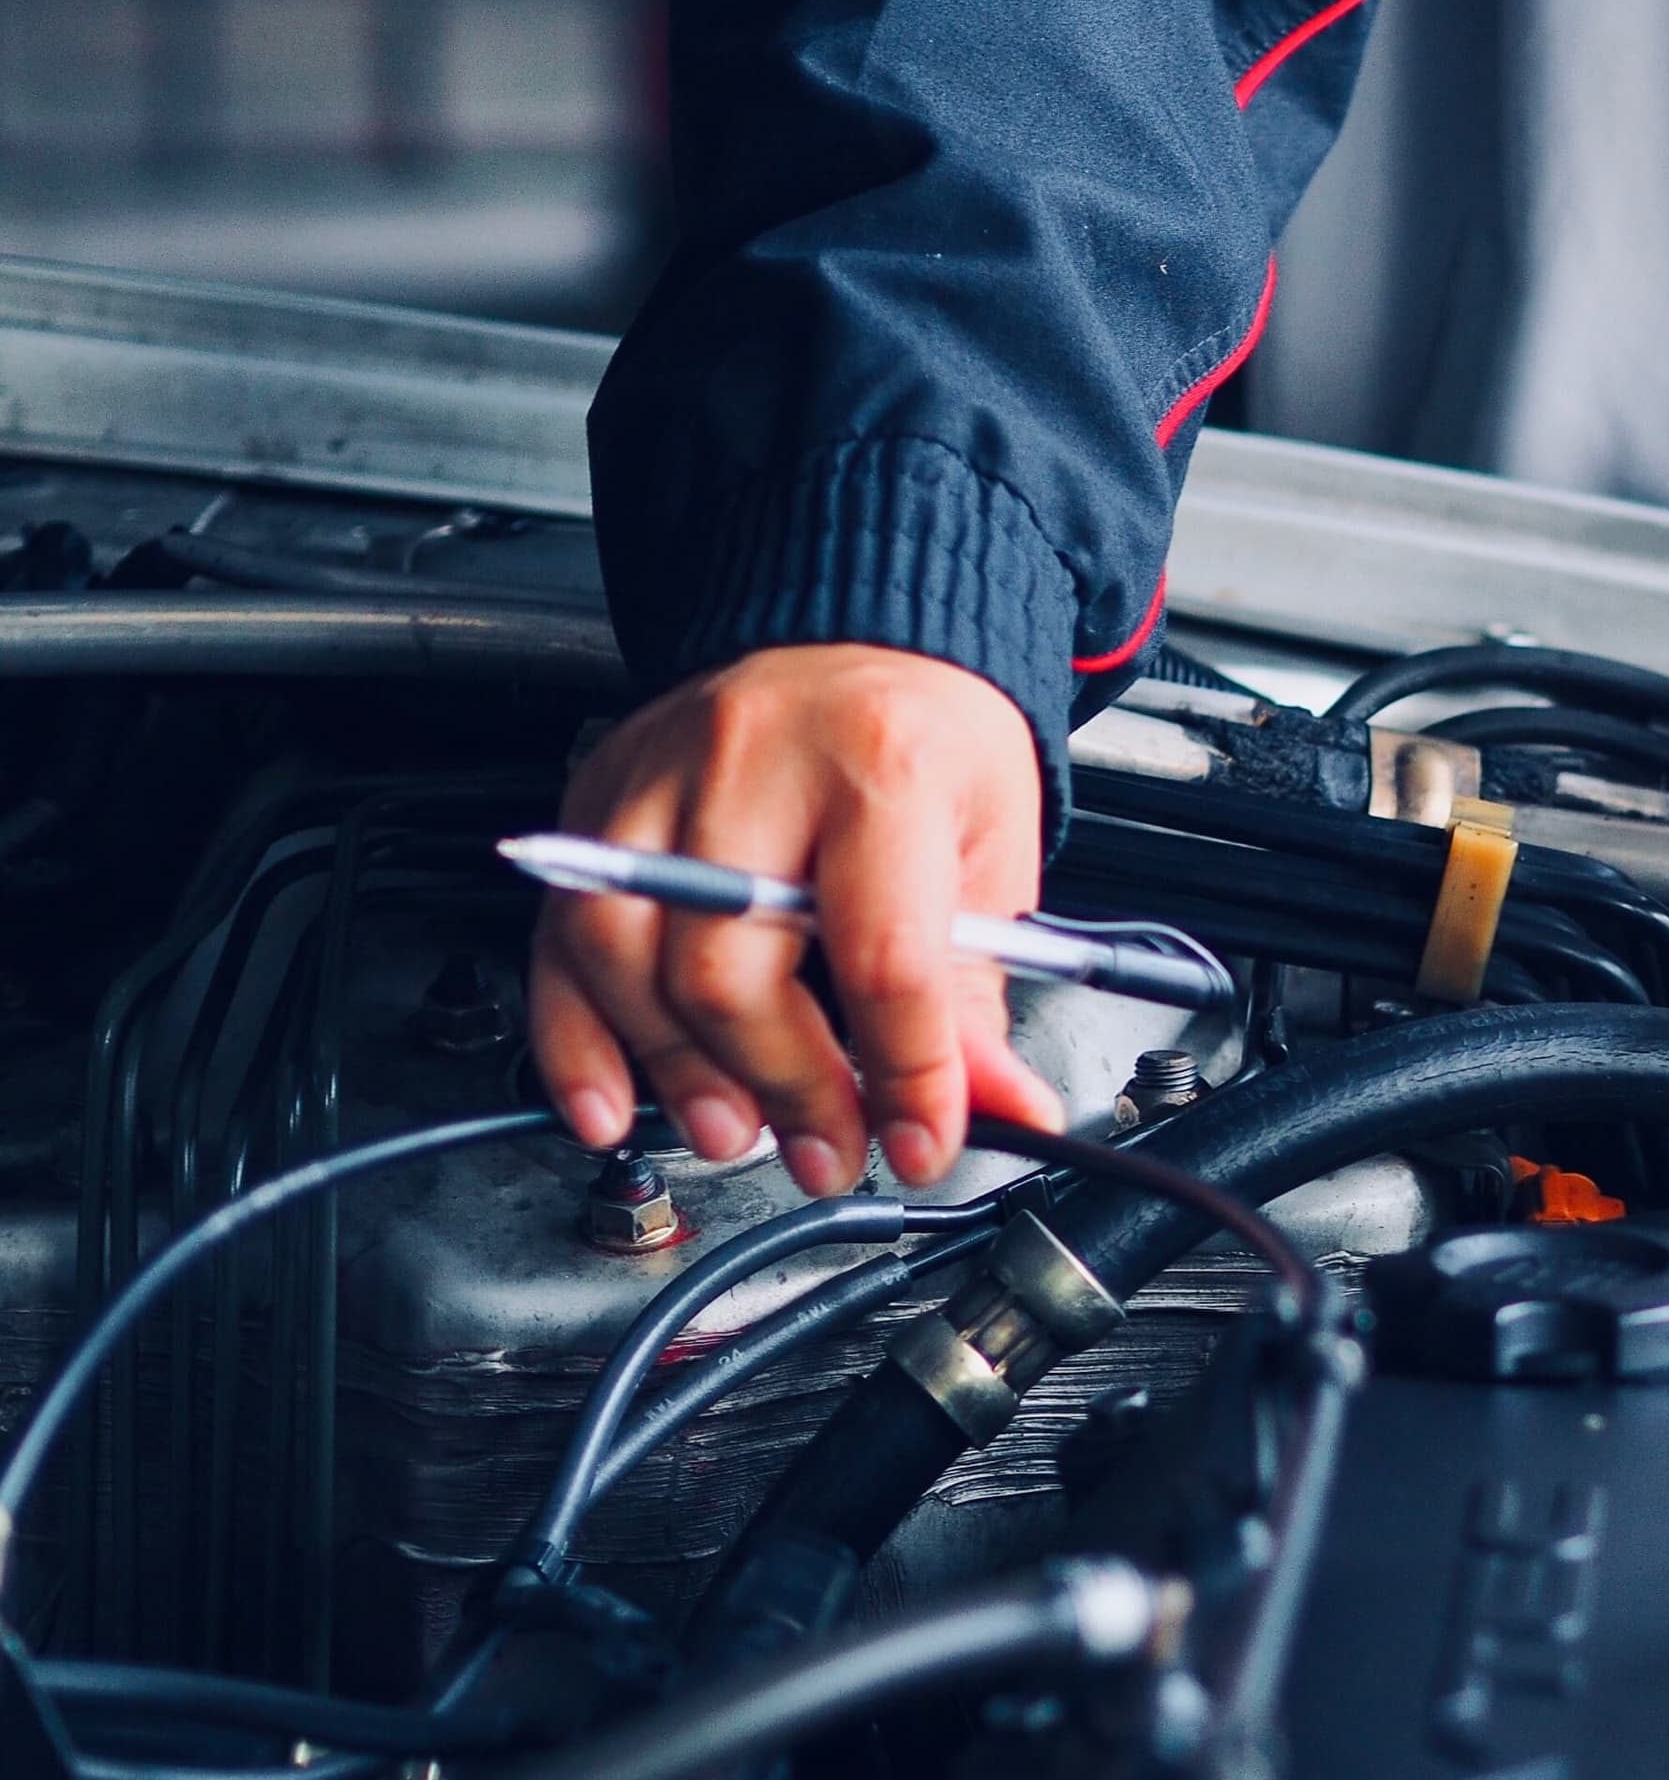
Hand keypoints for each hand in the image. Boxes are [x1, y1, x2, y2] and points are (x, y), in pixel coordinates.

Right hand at [528, 644, 1064, 1194]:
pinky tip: (609, 1100)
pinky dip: (574, 1037)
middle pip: (732, 970)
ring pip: (624, 960)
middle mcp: (753, 764)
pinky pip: (559, 937)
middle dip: (783, 1088)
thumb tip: (998, 1108)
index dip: (904, 1075)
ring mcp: (658, 779)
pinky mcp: (599, 800)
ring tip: (735, 1129)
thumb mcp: (989, 847)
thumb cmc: (929, 734)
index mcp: (881, 766)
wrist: (857, 633)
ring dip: (677, 1073)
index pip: (882, 957)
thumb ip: (980, 988)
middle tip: (826, 1147)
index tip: (920, 1141)